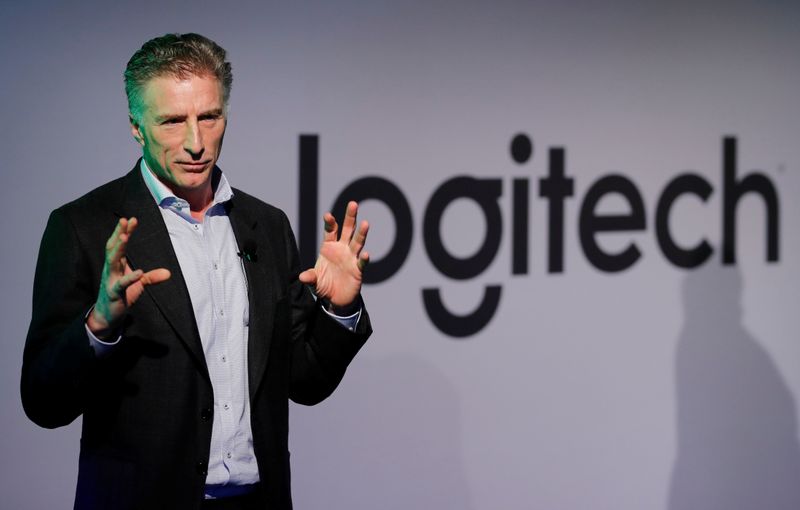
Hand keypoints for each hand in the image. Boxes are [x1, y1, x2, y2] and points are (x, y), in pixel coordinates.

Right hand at [87, 217, 170, 338]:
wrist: (107, 316)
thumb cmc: (121, 296)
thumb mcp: (138, 285)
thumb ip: (151, 277)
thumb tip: (168, 273)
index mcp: (116, 265)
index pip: (119, 245)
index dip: (124, 232)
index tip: (131, 219)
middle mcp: (111, 270)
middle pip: (113, 248)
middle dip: (119, 233)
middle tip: (125, 220)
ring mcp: (110, 280)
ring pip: (112, 261)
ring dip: (118, 248)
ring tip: (124, 236)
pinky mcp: (114, 293)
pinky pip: (122, 284)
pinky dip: (131, 277)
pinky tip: (140, 272)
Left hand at [299, 201, 369, 307]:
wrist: (335, 300)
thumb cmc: (323, 286)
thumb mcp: (314, 282)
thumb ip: (310, 278)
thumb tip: (302, 277)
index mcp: (329, 247)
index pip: (330, 231)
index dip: (330, 223)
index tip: (328, 215)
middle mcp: (342, 249)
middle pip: (347, 230)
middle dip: (350, 217)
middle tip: (353, 204)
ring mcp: (351, 258)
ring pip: (357, 242)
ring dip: (361, 233)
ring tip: (365, 223)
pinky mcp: (358, 270)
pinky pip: (361, 262)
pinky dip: (363, 258)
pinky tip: (365, 254)